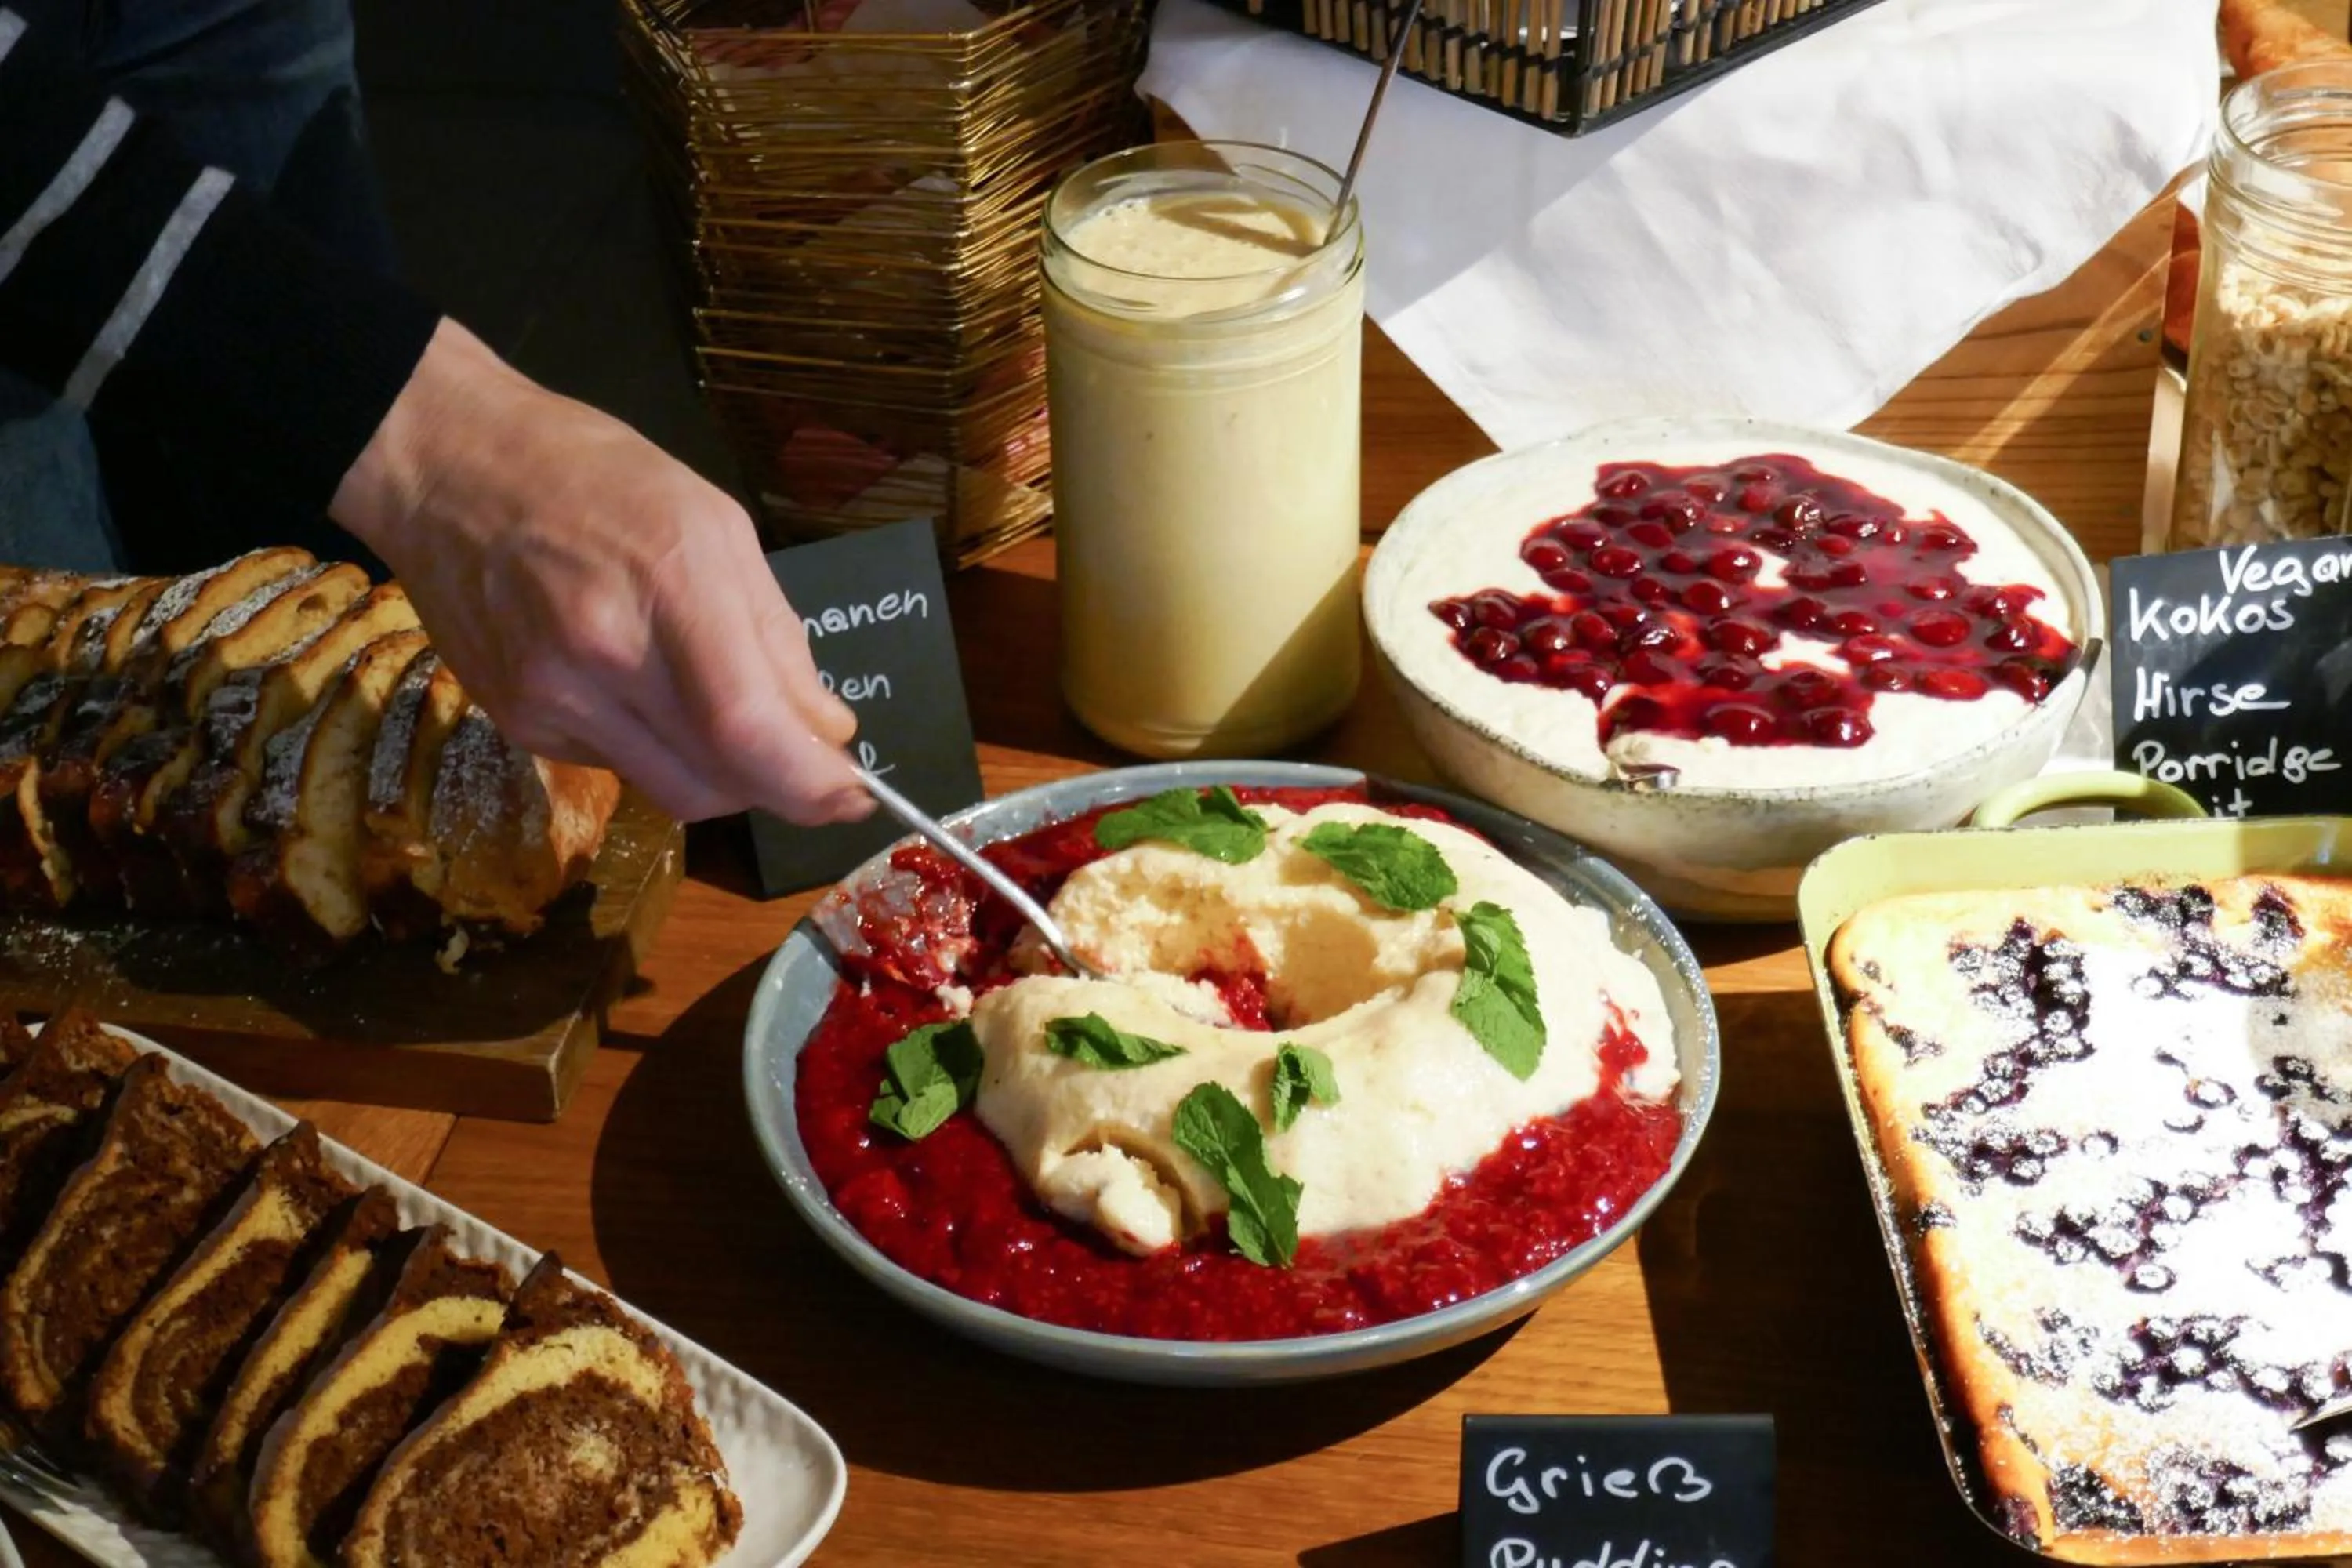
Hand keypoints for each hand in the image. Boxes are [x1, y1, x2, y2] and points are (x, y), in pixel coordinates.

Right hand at [330, 318, 869, 826]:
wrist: (447, 467)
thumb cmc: (595, 476)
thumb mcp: (716, 525)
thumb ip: (777, 636)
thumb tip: (826, 732)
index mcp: (668, 589)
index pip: (748, 731)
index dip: (813, 783)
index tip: (856, 794)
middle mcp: (600, 660)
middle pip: (716, 782)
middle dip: (783, 789)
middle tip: (816, 768)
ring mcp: (549, 700)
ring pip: (671, 790)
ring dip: (726, 777)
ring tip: (738, 725)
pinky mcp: (517, 724)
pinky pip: (620, 767)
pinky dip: (660, 749)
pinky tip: (649, 693)